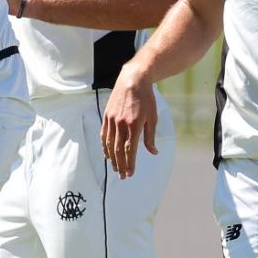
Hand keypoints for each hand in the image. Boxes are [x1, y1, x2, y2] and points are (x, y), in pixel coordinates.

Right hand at [101, 64, 157, 178]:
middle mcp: (121, 124)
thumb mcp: (153, 117)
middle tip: (123, 176)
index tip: (130, 174)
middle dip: (120, 165)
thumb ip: (150, 136)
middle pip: (118, 150)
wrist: (132, 80)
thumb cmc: (146, 99)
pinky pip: (103, 135)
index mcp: (134, 125)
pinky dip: (104, 146)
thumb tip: (153, 152)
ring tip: (115, 168)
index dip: (130, 163)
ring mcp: (112, 120)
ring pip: (109, 144)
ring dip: (112, 159)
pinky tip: (107, 155)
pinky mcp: (107, 116)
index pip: (129, 150)